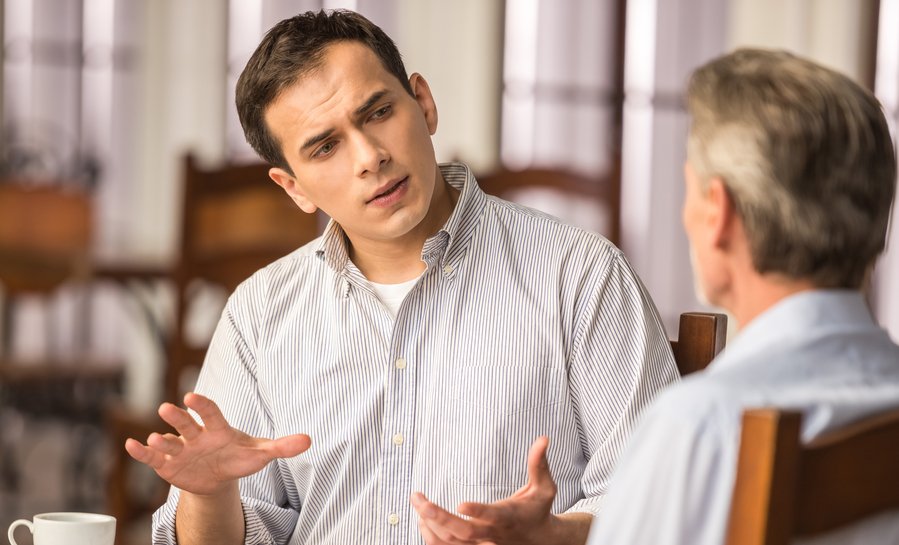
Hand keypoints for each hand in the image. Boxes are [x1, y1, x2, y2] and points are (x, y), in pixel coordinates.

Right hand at [124, 392, 310, 496]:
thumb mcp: (260, 454)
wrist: (219, 477)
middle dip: (178, 417)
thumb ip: (282, 446)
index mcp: (218, 428)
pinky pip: (153, 459)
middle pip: (186, 423)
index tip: (193, 396)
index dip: (203, 405)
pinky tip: (131, 445)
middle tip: (168, 407)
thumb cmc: (239, 458)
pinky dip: (141, 453)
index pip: (211, 412)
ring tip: (153, 438)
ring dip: (160, 439)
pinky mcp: (168, 465)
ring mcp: (180, 449)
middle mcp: (196, 435)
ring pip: (168, 441)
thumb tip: (309, 441)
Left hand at [411, 436, 586, 544]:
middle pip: (464, 532)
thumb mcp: (544, 488)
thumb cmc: (538, 510)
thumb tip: (543, 438)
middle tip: (420, 501)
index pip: (492, 516)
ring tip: (418, 504)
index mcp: (508, 517)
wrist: (539, 541)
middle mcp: (493, 534)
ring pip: (452, 543)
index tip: (460, 504)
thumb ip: (539, 464)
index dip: (478, 511)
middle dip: (439, 517)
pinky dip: (433, 538)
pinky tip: (422, 520)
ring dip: (431, 526)